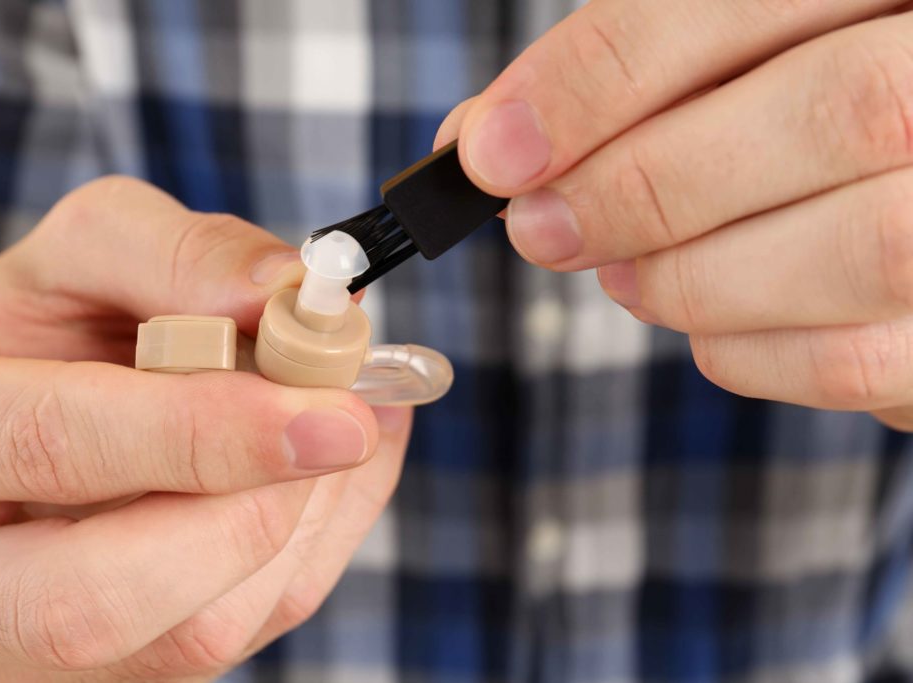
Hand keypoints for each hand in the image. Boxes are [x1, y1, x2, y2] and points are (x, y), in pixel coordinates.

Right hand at [0, 176, 411, 681]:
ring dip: (296, 526)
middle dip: (251, 512)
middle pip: (95, 600)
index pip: (48, 445)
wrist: (0, 420)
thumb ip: (174, 253)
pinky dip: (308, 550)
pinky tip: (317, 476)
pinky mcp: (100, 677)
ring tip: (328, 429)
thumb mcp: (78, 257)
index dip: (199, 431)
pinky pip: (234, 639)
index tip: (326, 409)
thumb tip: (282, 295)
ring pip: (186, 639)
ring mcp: (15, 653)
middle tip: (344, 428)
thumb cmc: (33, 333)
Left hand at [438, 2, 912, 429]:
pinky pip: (861, 360)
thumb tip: (486, 140)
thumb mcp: (726, 59)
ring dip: (694, 276)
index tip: (492, 151)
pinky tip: (700, 322)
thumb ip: (622, 82)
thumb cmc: (797, 107)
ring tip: (620, 274)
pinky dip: (746, 350)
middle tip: (539, 227)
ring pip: (862, 248)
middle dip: (646, 185)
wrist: (896, 184)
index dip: (606, 77)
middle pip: (835, 115)